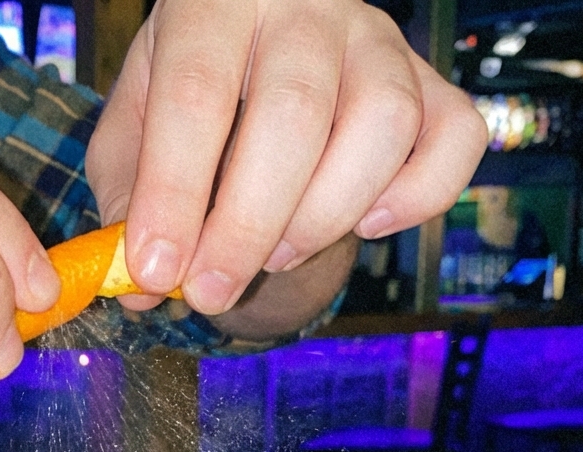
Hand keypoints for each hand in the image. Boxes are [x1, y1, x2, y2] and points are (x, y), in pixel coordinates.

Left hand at [85, 0, 487, 319]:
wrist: (262, 58)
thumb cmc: (192, 99)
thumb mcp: (135, 132)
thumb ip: (127, 200)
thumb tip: (136, 285)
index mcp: (217, 4)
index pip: (195, 96)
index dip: (174, 195)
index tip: (157, 272)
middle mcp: (306, 9)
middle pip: (294, 117)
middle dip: (246, 228)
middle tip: (211, 293)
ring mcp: (379, 42)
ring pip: (381, 126)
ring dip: (322, 218)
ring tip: (275, 252)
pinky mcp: (432, 83)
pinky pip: (455, 141)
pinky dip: (416, 199)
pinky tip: (364, 224)